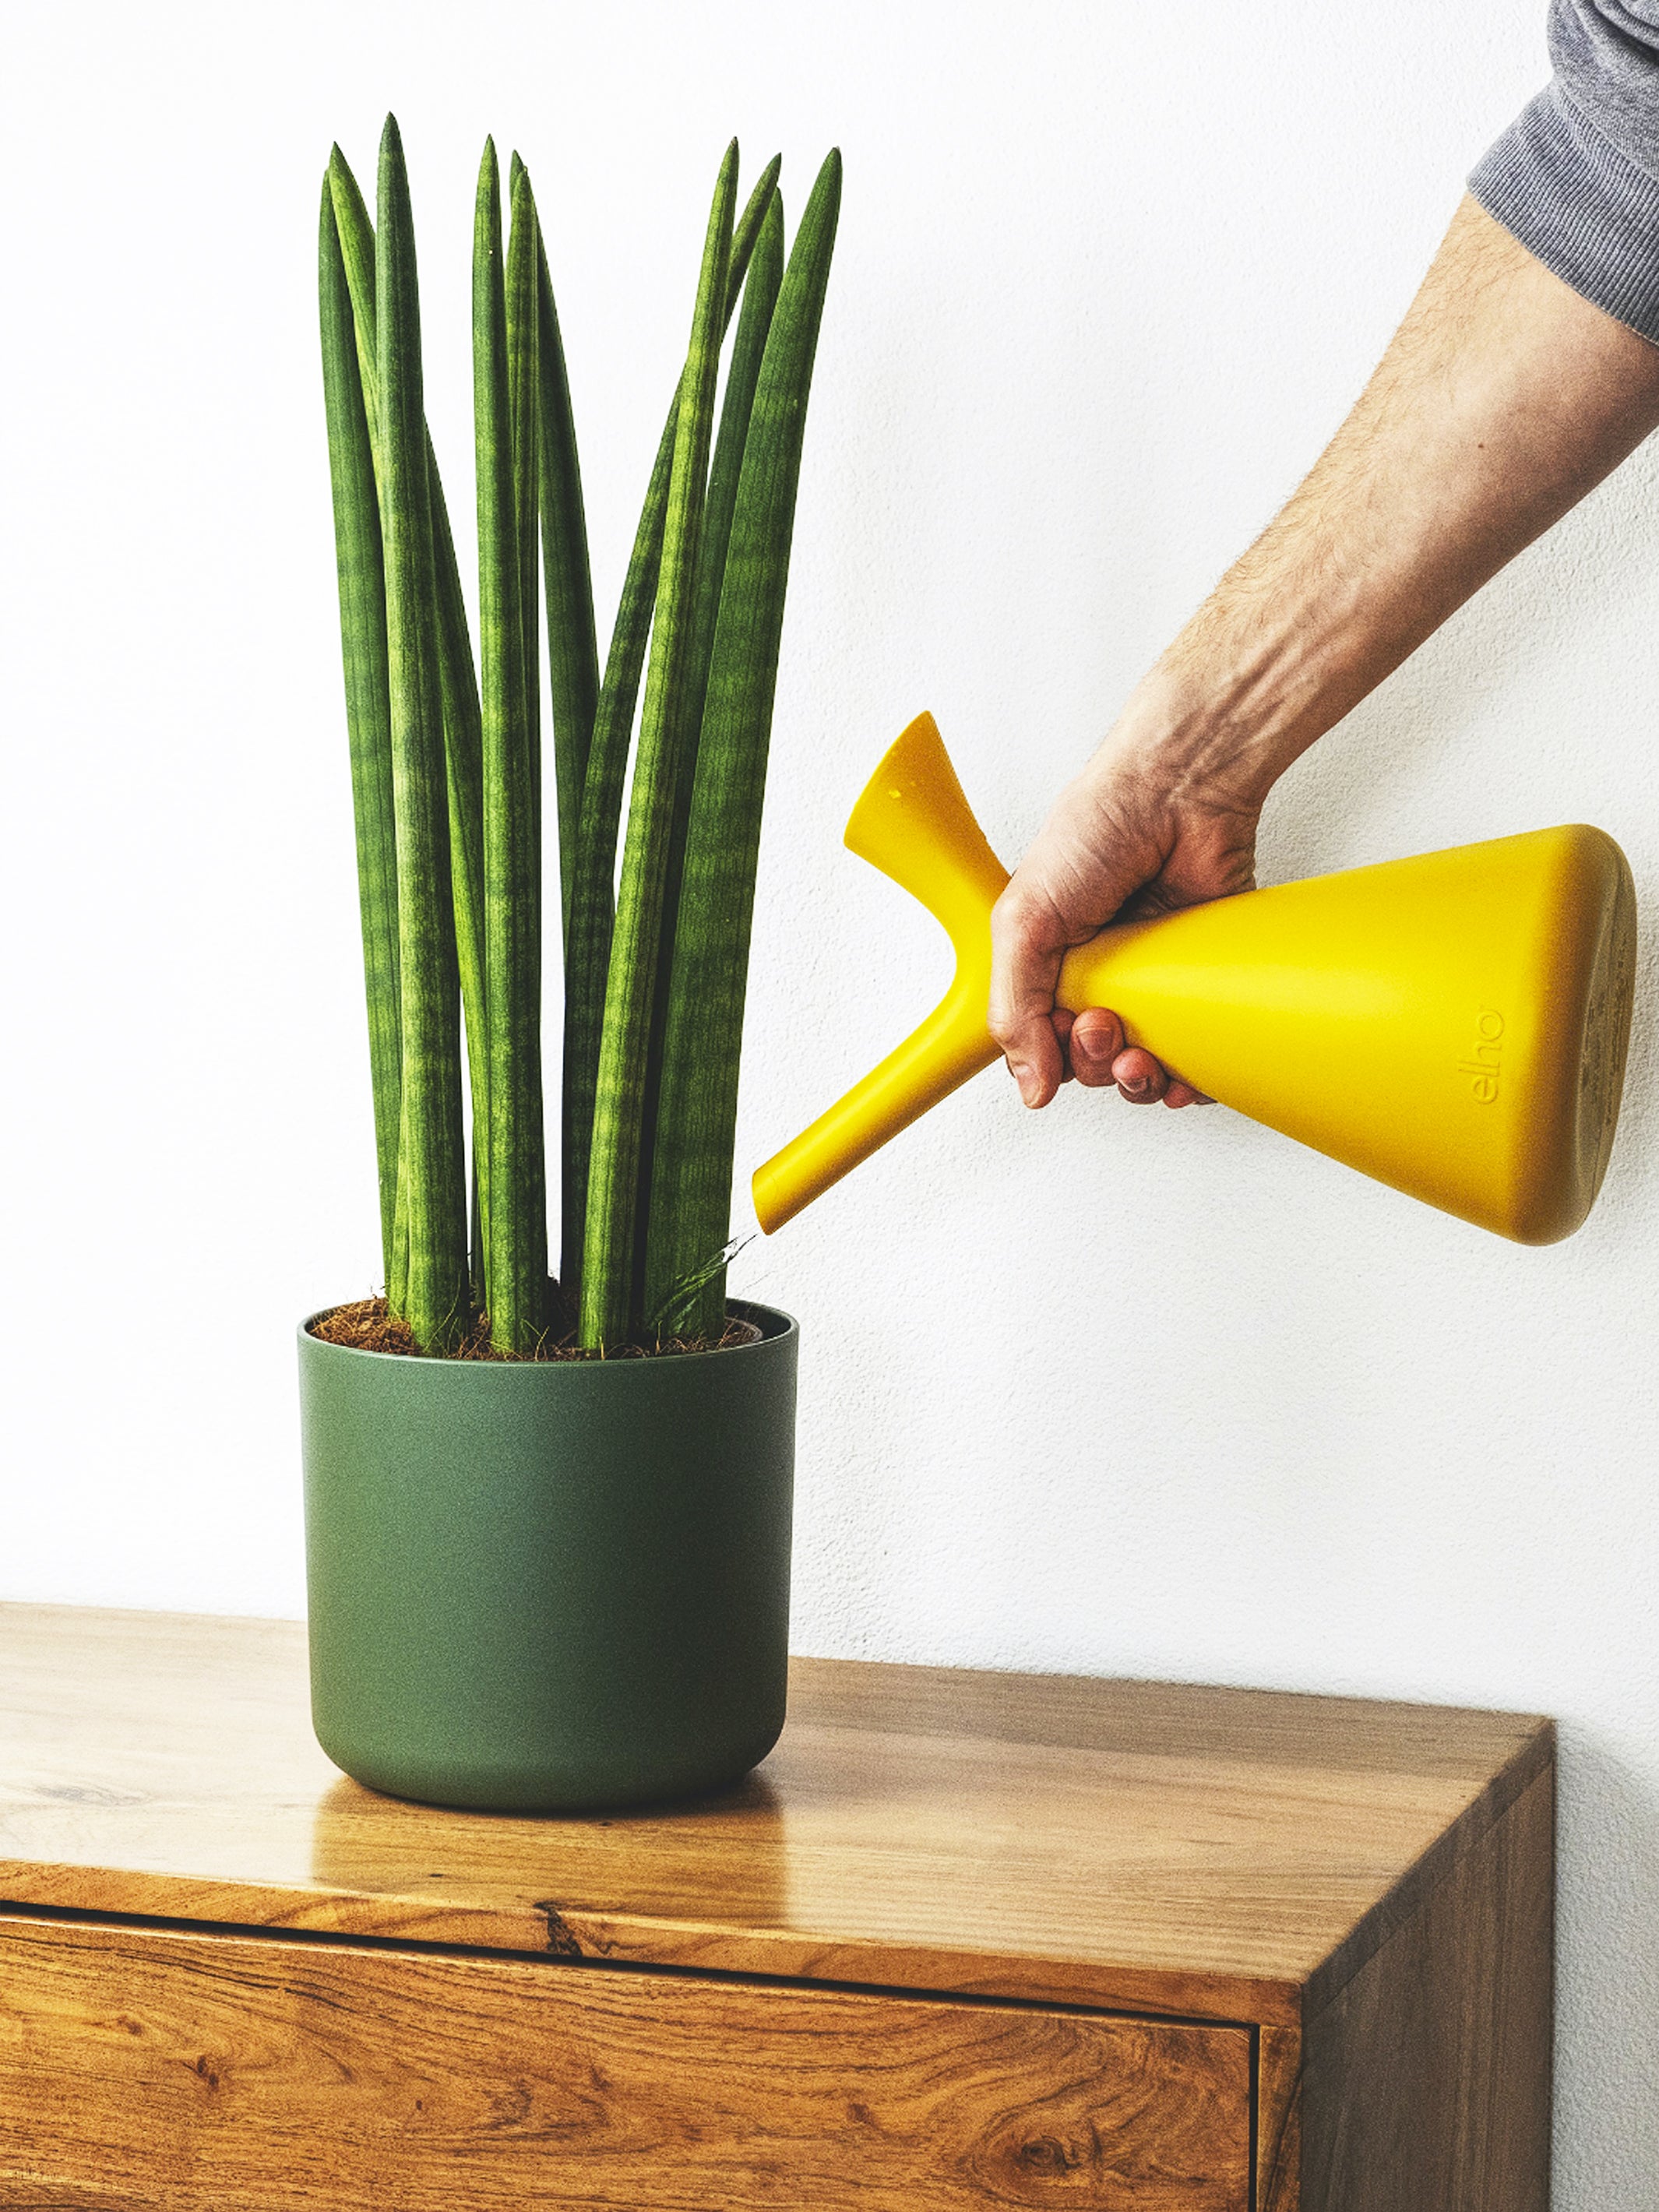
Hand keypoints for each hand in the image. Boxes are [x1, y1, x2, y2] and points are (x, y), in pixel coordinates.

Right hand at [988, 715, 1260, 1108]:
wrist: (1179, 792)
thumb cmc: (1098, 829)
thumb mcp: (1023, 920)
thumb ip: (1013, 1006)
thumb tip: (1029, 1085)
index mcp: (1050, 964)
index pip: (1043, 1043)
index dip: (1052, 1058)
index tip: (1063, 1039)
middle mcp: (1101, 976)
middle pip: (1093, 1063)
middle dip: (1095, 1063)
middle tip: (1103, 1025)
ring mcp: (1154, 981)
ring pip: (1146, 1067)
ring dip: (1140, 1080)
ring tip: (1139, 1052)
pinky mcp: (1203, 980)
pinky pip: (1199, 1054)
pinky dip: (1191, 1080)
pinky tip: (1182, 1077)